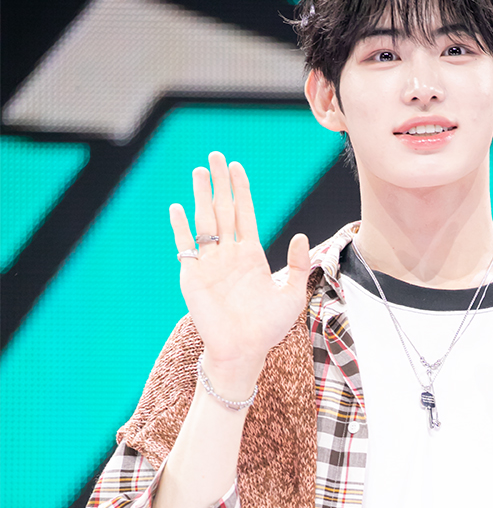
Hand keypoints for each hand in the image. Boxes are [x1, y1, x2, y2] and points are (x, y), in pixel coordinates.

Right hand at [169, 152, 309, 392]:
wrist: (244, 352)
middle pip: (223, 210)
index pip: (245, 215)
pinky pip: (186, 246)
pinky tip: (177, 207)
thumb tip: (301, 236)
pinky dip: (180, 227)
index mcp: (251, 257)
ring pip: (204, 221)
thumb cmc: (268, 329)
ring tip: (199, 171)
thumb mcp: (293, 296)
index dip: (241, 191)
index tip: (237, 167)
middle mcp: (229, 256)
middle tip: (215, 156)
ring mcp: (210, 264)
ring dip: (201, 196)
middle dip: (219, 183)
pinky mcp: (193, 276)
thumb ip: (299, 266)